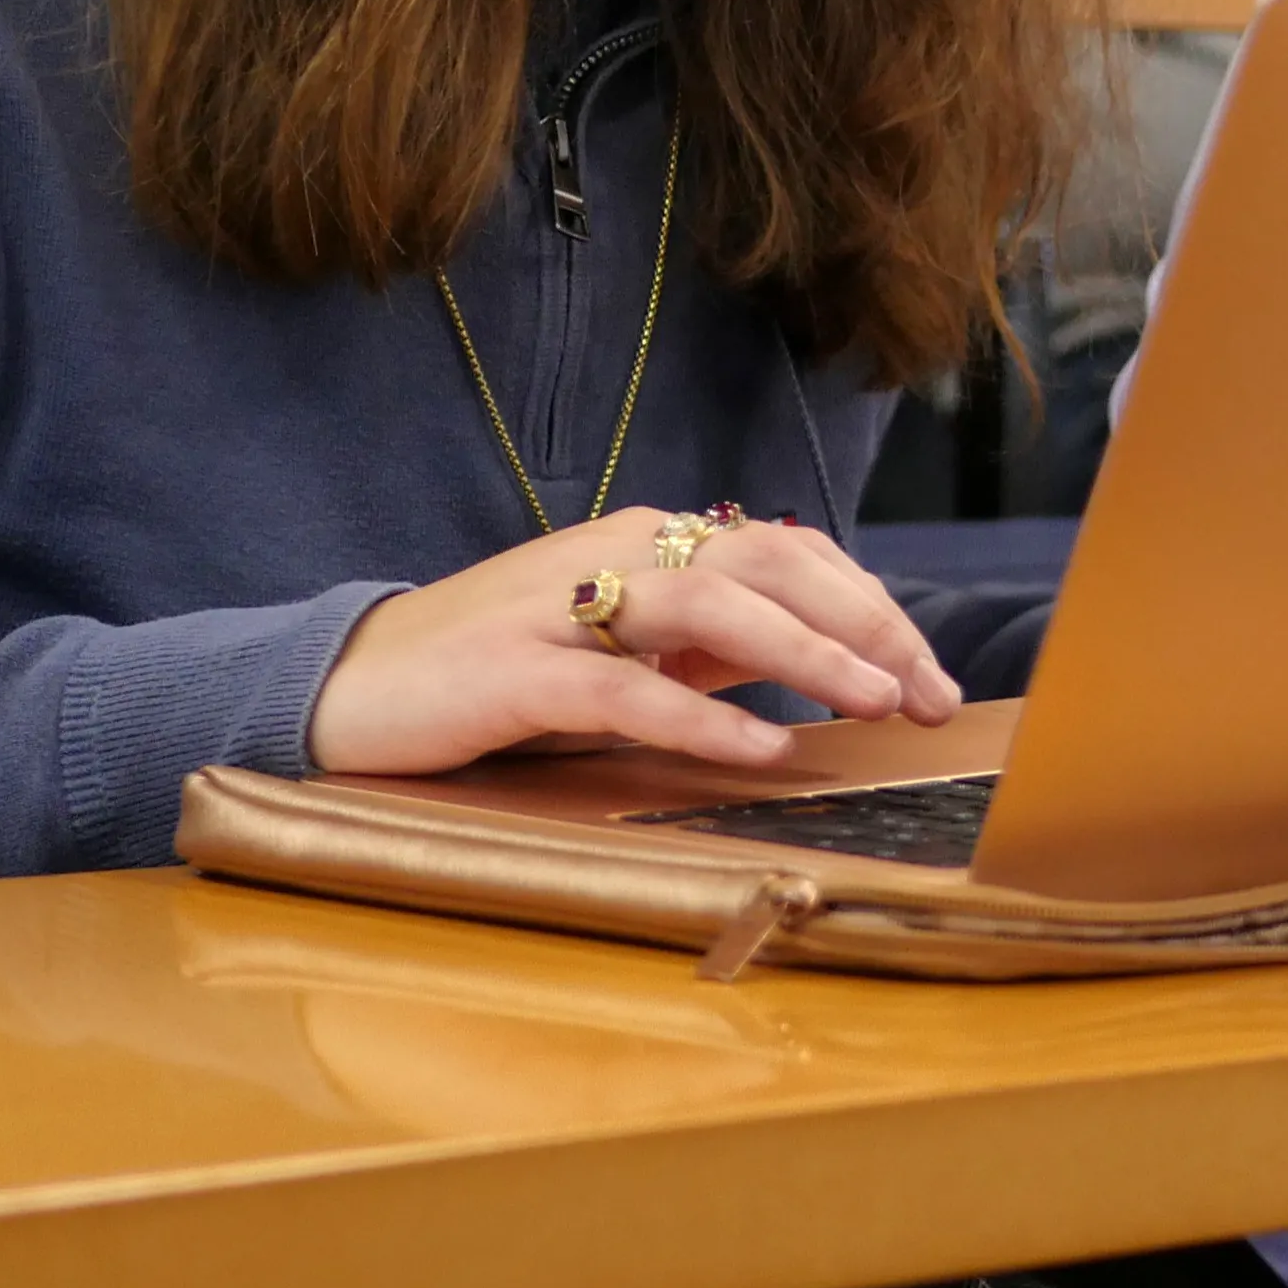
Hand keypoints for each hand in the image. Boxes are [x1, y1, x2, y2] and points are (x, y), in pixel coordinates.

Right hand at [309, 511, 963, 777]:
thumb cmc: (498, 670)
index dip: (872, 609)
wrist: (354, 683)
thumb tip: (822, 657)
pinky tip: (764, 747)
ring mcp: (566, 607)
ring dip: (807, 653)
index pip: (791, 554)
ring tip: (874, 701)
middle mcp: (619, 552)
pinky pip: (627, 690)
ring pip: (713, 606)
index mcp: (651, 541)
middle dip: (867, 626)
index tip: (932, 677)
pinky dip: (704, 715)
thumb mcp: (624, 649)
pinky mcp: (517, 672)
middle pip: (772, 564)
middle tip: (932, 696)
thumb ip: (710, 644)